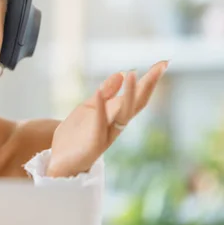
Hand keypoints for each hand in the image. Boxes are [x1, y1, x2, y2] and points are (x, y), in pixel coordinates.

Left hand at [47, 60, 168, 177]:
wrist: (60, 161)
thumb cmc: (77, 135)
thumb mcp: (89, 107)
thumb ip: (104, 93)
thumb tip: (120, 74)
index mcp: (116, 116)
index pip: (137, 96)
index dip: (149, 80)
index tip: (163, 63)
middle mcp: (116, 125)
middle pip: (137, 104)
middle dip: (148, 85)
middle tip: (161, 65)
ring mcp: (106, 134)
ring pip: (123, 114)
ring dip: (129, 94)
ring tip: (132, 73)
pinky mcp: (93, 143)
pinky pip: (98, 123)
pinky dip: (100, 107)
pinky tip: (100, 91)